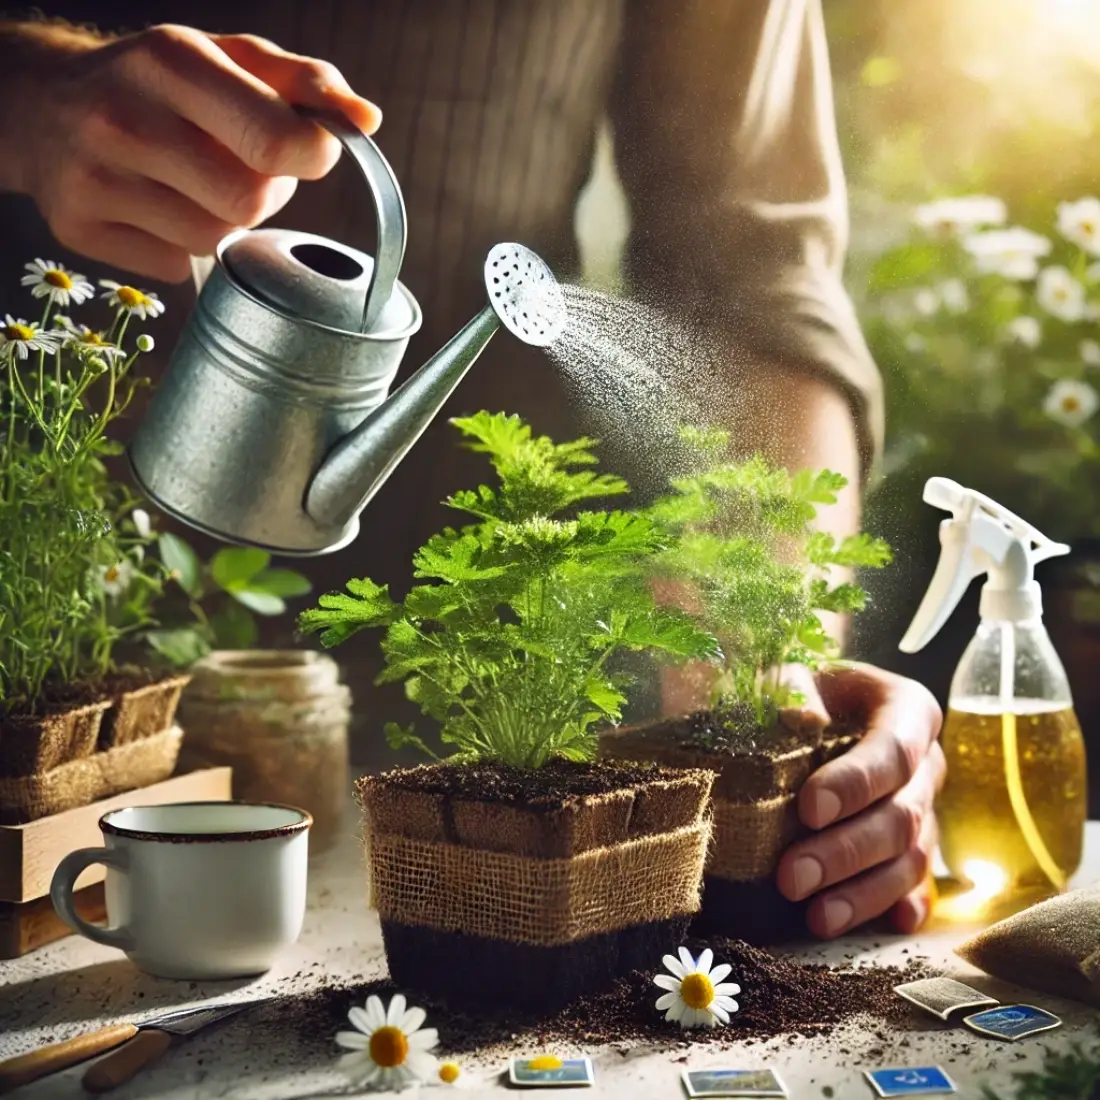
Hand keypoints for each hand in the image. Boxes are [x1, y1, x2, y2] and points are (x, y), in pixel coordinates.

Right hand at [6, 22, 380, 281]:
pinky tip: (156, 207)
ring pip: (214, 241)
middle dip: (265, 192)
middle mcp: (124, 117)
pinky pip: (174, 266)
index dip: (309, 157)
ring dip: (223, 220)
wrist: (43, 102)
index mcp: (171, 61)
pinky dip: (180, 246)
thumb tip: (367, 121)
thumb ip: (305, 84)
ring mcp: (94, 177)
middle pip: (249, 203)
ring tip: (195, 183)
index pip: (275, 141)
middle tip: (243, 167)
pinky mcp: (78, 227)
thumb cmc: (160, 84)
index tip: (305, 150)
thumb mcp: (230, 59)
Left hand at [775, 663, 944, 937]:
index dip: (855, 783)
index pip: (892, 750)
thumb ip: (793, 688)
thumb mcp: (792, 672)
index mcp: (907, 710)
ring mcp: (926, 809)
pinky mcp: (915, 849)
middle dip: (846, 852)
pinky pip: (918, 887)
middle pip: (901, 816)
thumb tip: (803, 720)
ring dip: (864, 894)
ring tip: (816, 917)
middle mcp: (927, 763)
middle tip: (792, 878)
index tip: (809, 809)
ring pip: (910, 860)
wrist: (814, 706)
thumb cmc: (800, 688)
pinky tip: (875, 928)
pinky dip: (898, 909)